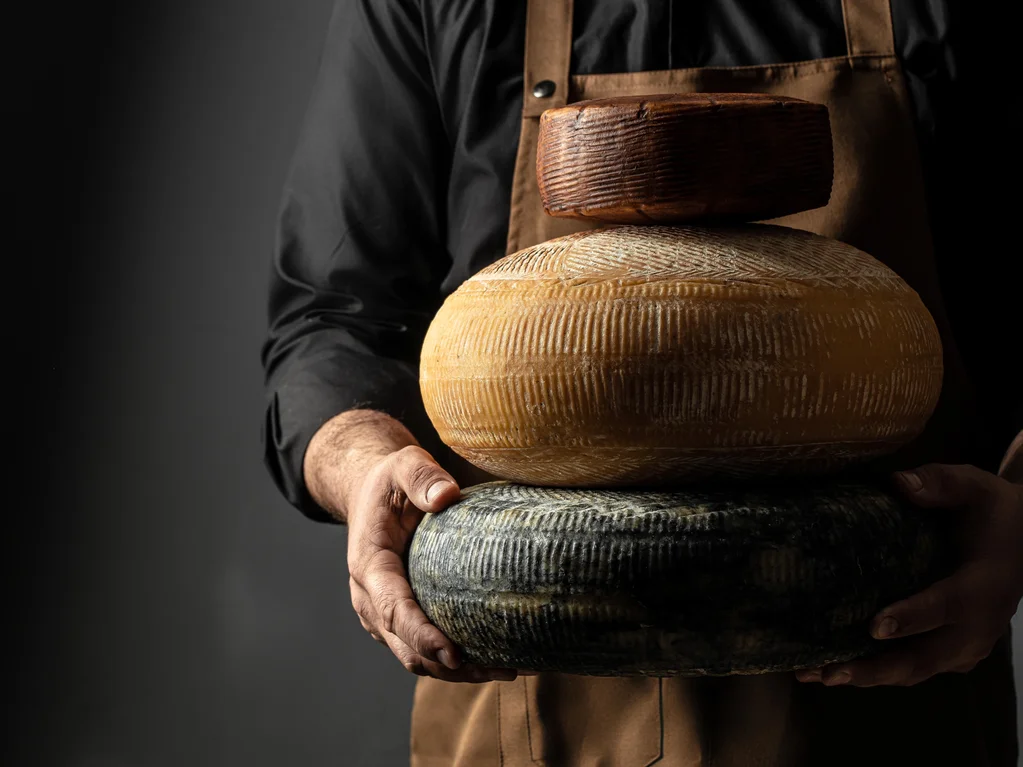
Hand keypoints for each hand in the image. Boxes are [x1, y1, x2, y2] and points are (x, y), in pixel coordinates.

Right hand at [346, 445, 517, 681]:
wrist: (371, 495)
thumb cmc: (391, 481)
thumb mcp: (403, 464)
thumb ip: (421, 476)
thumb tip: (447, 495)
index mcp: (369, 565)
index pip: (394, 609)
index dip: (422, 636)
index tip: (454, 653)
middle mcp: (370, 599)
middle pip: (407, 647)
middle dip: (450, 667)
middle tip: (501, 668)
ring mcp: (383, 614)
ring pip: (416, 658)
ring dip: (457, 672)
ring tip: (508, 669)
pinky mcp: (401, 619)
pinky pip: (424, 650)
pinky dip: (455, 662)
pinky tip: (495, 657)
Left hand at [796, 464, 1022, 687]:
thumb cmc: (991, 511)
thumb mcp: (974, 487)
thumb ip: (940, 483)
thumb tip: (899, 482)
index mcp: (982, 586)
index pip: (946, 606)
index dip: (911, 617)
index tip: (875, 626)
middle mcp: (977, 626)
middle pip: (925, 657)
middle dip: (876, 668)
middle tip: (829, 672)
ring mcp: (966, 646)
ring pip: (916, 670)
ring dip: (867, 676)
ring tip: (816, 676)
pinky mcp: (953, 654)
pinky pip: (915, 668)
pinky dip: (877, 673)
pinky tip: (833, 669)